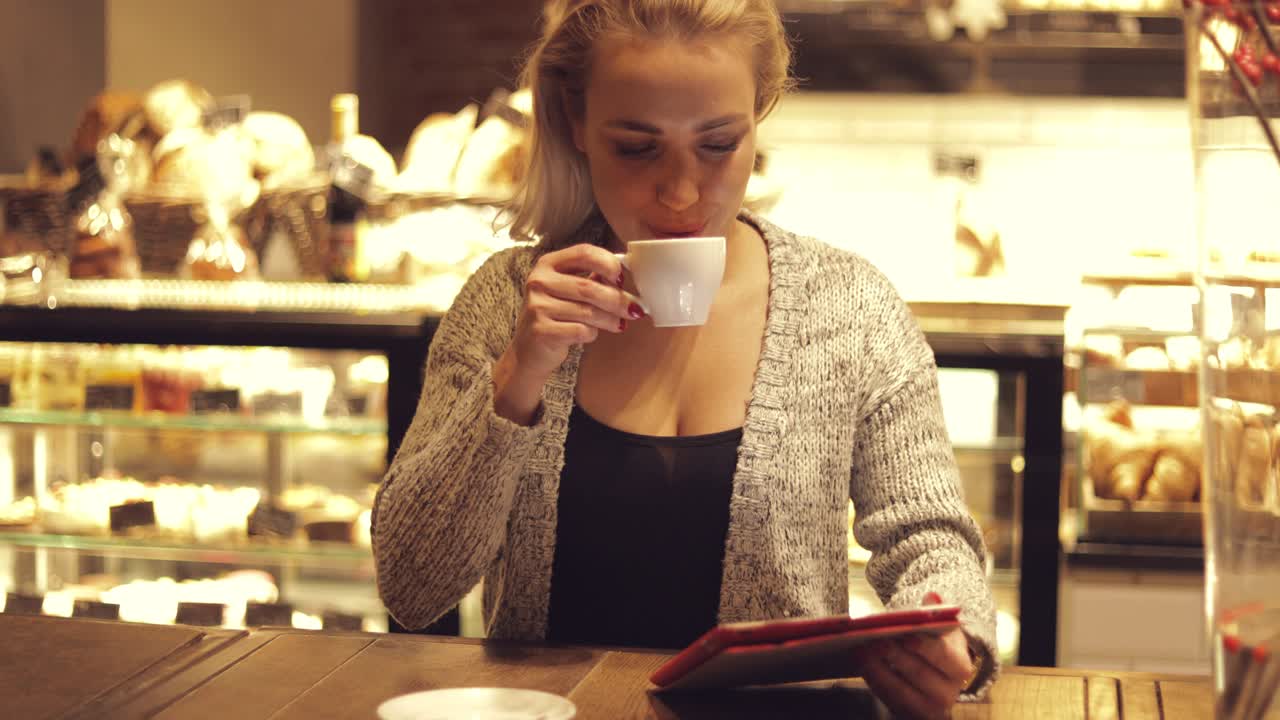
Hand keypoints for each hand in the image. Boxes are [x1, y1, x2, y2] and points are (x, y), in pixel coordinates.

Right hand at [493, 243, 644, 423]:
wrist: (528, 351)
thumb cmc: (556, 317)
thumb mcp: (568, 291)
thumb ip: (593, 278)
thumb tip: (626, 274)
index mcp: (548, 264)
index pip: (584, 252)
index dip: (608, 263)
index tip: (622, 278)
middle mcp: (539, 281)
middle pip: (589, 287)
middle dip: (617, 299)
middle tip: (635, 309)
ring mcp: (537, 307)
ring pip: (588, 312)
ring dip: (610, 320)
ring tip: (620, 324)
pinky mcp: (541, 331)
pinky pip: (581, 331)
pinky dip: (592, 334)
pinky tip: (591, 334)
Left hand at [855, 594, 975, 719]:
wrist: (935, 680)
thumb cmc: (936, 648)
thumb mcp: (941, 631)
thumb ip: (936, 613)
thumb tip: (932, 597)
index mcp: (960, 667)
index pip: (944, 655)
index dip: (925, 646)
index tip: (906, 635)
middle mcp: (948, 692)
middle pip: (918, 672)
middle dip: (895, 654)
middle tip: (875, 639)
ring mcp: (928, 707)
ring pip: (899, 687)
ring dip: (878, 667)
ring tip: (861, 648)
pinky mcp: (908, 714)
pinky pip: (887, 697)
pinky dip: (873, 678)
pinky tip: (860, 662)